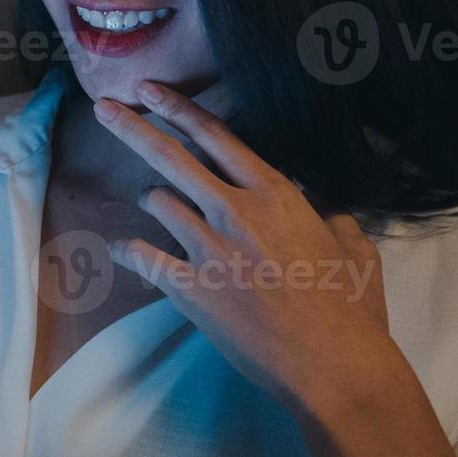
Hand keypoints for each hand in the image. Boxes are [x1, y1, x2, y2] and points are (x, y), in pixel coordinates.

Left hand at [92, 80, 398, 419]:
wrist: (334, 365)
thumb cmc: (352, 308)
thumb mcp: (354, 248)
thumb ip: (330, 218)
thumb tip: (318, 207)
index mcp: (275, 194)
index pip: (215, 136)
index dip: (177, 107)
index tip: (148, 90)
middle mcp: (235, 211)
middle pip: (170, 156)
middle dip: (132, 127)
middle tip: (103, 108)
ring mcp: (208, 249)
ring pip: (157, 202)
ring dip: (150, 200)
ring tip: (151, 203)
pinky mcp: (189, 288)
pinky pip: (141, 257)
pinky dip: (127, 250)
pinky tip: (122, 249)